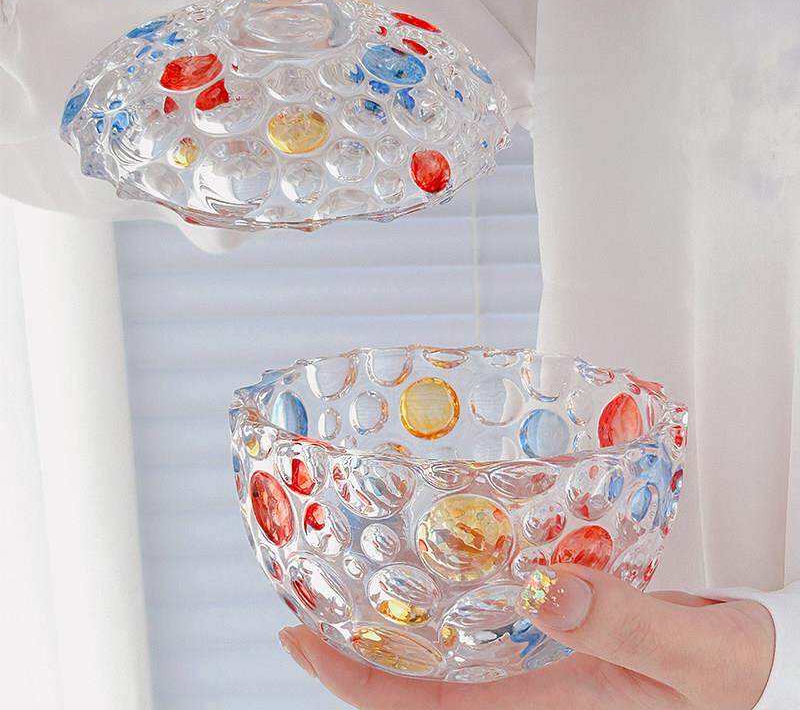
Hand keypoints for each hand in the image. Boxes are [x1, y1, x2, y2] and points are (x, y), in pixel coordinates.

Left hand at [279, 564, 774, 709]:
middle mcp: (525, 687)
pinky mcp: (556, 627)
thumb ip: (631, 625)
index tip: (299, 635)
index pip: (422, 706)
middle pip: (415, 678)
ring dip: (398, 612)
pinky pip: (484, 615)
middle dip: (355, 643)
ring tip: (354, 562)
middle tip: (306, 588)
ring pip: (445, 644)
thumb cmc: (735, 677)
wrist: (762, 672)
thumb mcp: (697, 655)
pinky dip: (450, 589)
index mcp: (542, 706)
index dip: (355, 681)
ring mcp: (537, 657)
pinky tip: (438, 554)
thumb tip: (548, 591)